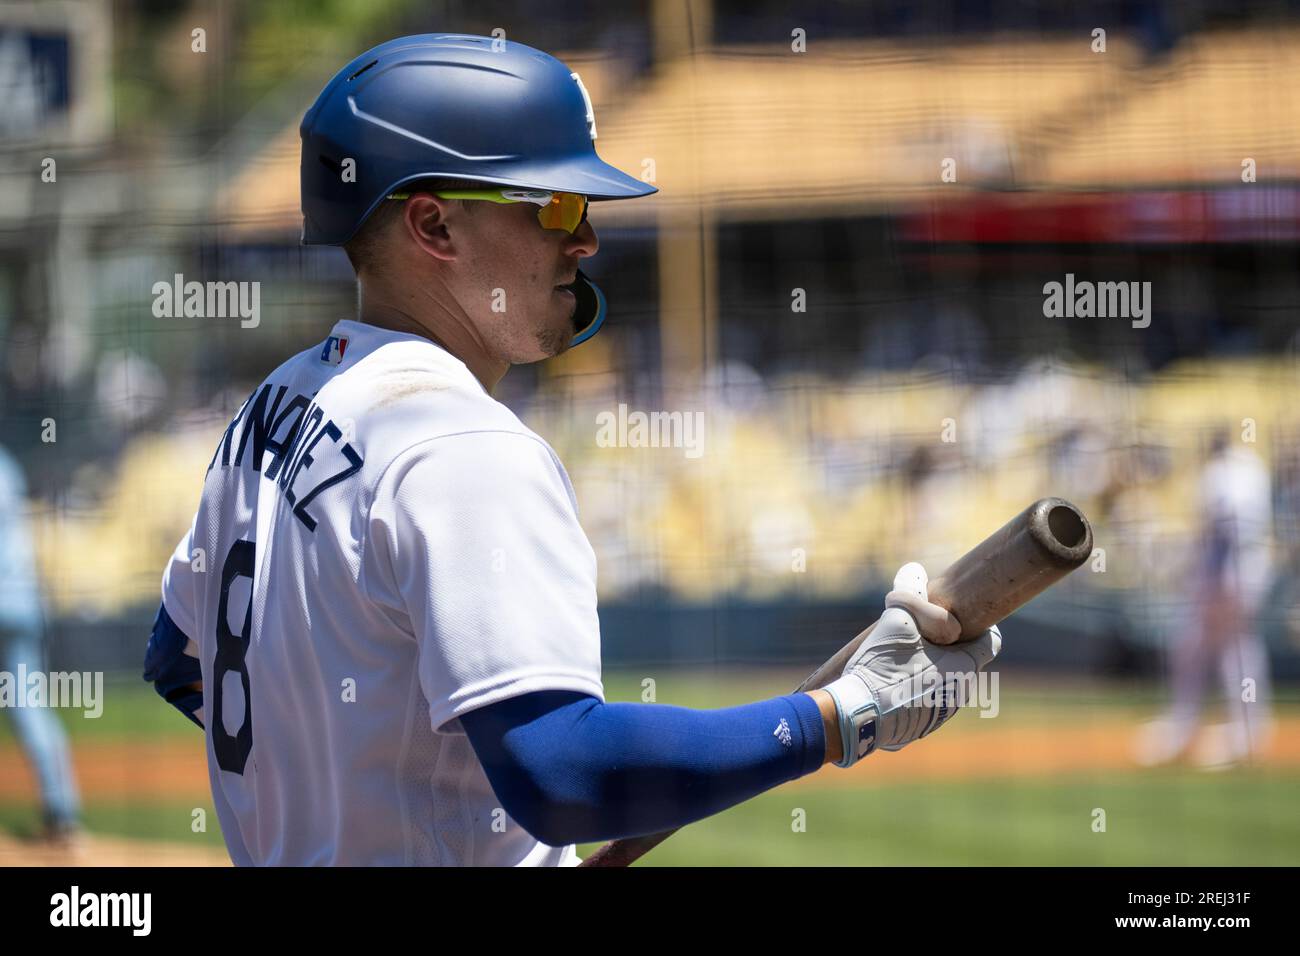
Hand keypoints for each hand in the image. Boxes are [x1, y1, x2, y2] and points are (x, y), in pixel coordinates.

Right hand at [822, 562, 1000, 766]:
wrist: (857, 716)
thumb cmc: (883, 666)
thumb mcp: (896, 621)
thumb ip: (909, 593)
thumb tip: (913, 569)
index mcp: (963, 668)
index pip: (990, 642)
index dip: (976, 626)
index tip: (956, 619)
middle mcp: (959, 696)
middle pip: (961, 662)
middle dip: (943, 649)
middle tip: (915, 638)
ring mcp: (940, 716)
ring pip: (942, 684)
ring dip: (928, 672)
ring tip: (896, 663)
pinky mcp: (920, 730)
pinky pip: (923, 703)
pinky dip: (912, 693)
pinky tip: (887, 686)